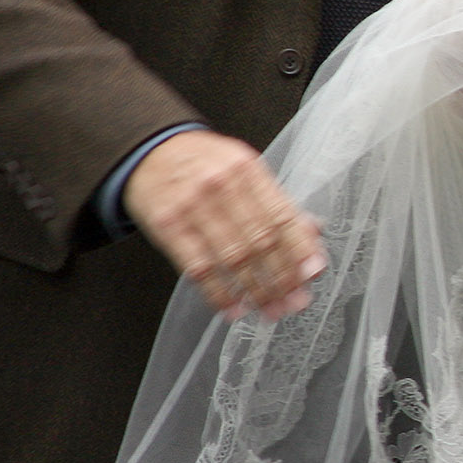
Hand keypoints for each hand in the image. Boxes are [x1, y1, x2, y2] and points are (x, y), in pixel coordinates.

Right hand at [124, 129, 327, 320]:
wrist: (149, 151)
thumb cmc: (202, 163)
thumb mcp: (243, 168)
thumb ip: (276, 202)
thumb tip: (313, 234)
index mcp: (248, 169)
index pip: (282, 215)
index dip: (300, 248)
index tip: (313, 273)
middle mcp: (223, 186)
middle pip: (261, 240)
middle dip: (283, 277)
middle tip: (296, 302)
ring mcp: (194, 207)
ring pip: (233, 258)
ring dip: (256, 291)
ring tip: (271, 311)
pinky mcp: (169, 227)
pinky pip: (199, 268)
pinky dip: (219, 293)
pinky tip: (235, 308)